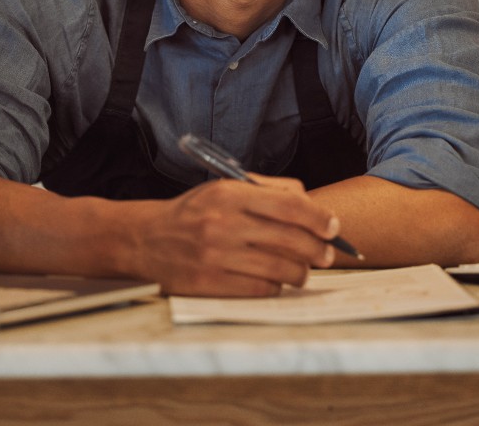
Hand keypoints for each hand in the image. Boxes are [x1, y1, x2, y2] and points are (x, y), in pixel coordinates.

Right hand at [131, 174, 341, 296]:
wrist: (144, 239)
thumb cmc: (193, 213)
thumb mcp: (224, 188)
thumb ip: (268, 191)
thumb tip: (310, 204)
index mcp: (230, 194)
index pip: (289, 205)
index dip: (319, 218)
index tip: (333, 228)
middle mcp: (223, 223)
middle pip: (291, 239)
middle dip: (317, 250)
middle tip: (326, 255)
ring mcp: (216, 255)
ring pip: (280, 269)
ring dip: (300, 273)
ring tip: (301, 272)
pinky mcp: (209, 283)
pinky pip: (260, 289)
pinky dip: (275, 287)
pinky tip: (274, 281)